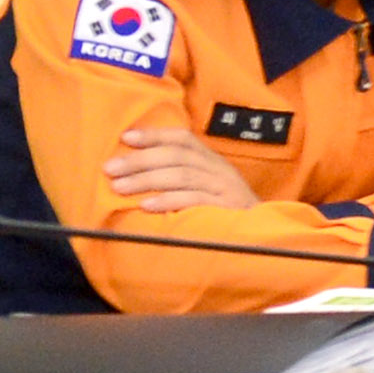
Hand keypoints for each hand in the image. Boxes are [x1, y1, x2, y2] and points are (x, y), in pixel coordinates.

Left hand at [104, 129, 252, 216]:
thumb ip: (180, 176)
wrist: (263, 237)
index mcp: (213, 161)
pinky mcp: (227, 208)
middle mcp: (220, 170)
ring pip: (182, 175)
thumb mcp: (206, 188)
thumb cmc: (224, 213)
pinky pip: (194, 200)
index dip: (154, 135)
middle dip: (140, 161)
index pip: (183, 139)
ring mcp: (225, 188)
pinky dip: (168, 201)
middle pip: (177, 156)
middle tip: (110, 169)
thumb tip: (134, 171)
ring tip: (119, 187)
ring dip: (146, 180)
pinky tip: (146, 206)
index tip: (126, 138)